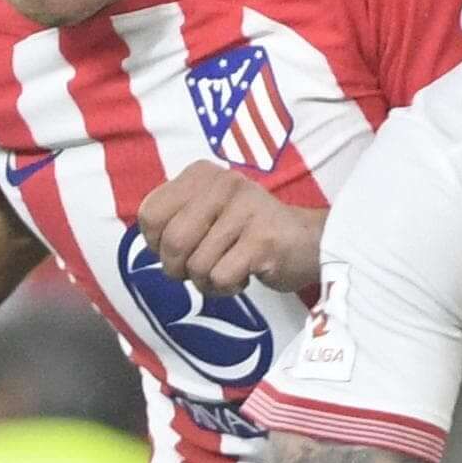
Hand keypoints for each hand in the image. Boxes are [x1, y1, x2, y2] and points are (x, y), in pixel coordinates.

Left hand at [137, 162, 322, 296]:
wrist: (311, 242)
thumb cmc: (250, 233)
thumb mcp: (210, 212)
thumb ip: (177, 219)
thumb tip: (152, 245)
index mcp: (203, 174)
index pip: (150, 214)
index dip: (156, 244)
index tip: (180, 251)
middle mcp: (223, 184)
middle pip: (171, 242)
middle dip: (178, 269)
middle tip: (198, 271)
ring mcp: (245, 211)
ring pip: (197, 265)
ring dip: (207, 282)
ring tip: (227, 271)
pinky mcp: (263, 240)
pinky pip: (221, 277)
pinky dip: (227, 288)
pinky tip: (244, 277)